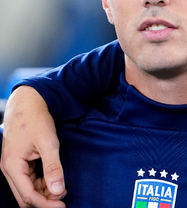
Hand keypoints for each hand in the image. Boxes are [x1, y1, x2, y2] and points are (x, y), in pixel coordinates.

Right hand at [1, 86, 66, 207]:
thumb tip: (57, 190)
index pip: (28, 195)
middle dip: (44, 200)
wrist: (28, 103)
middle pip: (24, 196)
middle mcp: (9, 169)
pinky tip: (53, 179)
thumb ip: (53, 167)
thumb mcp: (48, 143)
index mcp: (12, 166)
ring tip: (61, 188)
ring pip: (27, 188)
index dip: (46, 203)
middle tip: (63, 198)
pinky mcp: (19, 161)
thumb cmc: (36, 120)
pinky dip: (41, 182)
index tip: (63, 204)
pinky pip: (28, 179)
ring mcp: (13, 165)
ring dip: (43, 191)